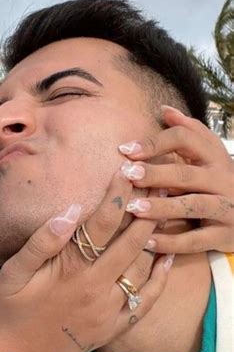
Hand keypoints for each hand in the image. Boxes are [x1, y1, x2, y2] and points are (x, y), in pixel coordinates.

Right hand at [0, 169, 171, 351]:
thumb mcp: (12, 272)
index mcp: (71, 271)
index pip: (102, 223)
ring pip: (142, 268)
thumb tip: (71, 210)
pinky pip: (144, 302)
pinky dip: (159, 280)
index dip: (117, 195)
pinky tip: (166, 259)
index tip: (126, 172)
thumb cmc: (5, 311)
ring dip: (154, 238)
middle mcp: (96, 289)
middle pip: (131, 241)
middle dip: (146, 209)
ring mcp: (107, 310)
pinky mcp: (111, 328)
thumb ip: (42, 241)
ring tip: (163, 211)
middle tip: (157, 183)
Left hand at [119, 105, 233, 253]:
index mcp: (215, 157)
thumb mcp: (211, 154)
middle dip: (156, 174)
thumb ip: (189, 131)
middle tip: (128, 175)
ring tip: (134, 209)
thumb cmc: (220, 181)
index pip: (186, 140)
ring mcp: (227, 208)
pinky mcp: (225, 235)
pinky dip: (172, 241)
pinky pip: (197, 239)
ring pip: (194, 206)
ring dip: (163, 207)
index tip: (126, 150)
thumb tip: (165, 109)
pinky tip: (148, 241)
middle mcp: (223, 180)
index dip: (156, 142)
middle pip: (187, 174)